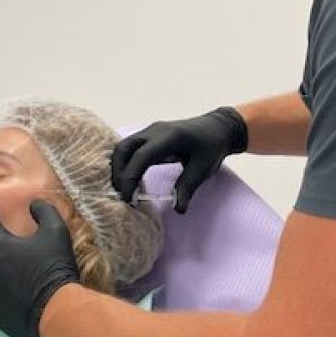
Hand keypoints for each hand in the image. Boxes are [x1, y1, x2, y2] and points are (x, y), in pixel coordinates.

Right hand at [111, 106, 247, 213]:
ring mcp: (150, 131)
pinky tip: (130, 178)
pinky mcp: (149, 135)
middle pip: (124, 149)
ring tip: (124, 189)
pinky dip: (124, 162)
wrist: (217, 127)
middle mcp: (154, 131)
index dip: (130, 177)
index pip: (141, 156)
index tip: (128, 198)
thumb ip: (188, 187)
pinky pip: (129, 147)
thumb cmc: (212, 146)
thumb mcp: (203, 168)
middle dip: (118, 173)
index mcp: (169, 137)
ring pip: (123, 147)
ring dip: (119, 167)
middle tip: (122, 195)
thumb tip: (178, 209)